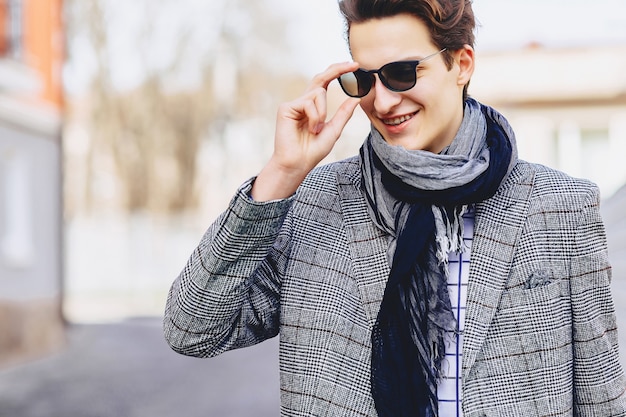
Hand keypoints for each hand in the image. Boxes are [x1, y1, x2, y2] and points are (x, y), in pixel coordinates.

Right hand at [251, 62, 360, 200]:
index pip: (325, 84)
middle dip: (337, 69)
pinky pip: (309, 102)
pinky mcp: (286, 108)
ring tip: (315, 130)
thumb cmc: (312, 151)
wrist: (297, 163)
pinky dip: (315, 116)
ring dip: (323, 113)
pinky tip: (310, 129)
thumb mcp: (334, 130)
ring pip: (318, 93)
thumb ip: (343, 114)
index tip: (354, 66)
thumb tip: (356, 98)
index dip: (338, 73)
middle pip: (320, 78)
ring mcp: (294, 104)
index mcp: (314, 107)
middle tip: (353, 64)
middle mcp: (303, 103)